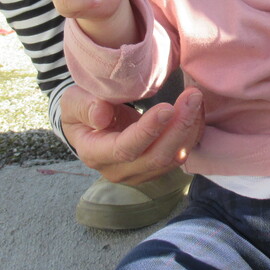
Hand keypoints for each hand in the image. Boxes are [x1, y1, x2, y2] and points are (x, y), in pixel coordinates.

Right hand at [61, 83, 204, 184]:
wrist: (91, 123)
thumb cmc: (82, 108)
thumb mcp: (73, 101)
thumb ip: (84, 106)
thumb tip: (101, 116)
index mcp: (95, 154)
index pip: (125, 149)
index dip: (148, 130)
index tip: (167, 107)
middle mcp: (118, 170)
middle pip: (156, 157)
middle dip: (178, 127)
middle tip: (193, 96)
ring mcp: (140, 172)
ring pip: (172, 158)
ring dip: (189, 128)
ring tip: (196, 98)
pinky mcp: (156, 168)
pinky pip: (180, 154)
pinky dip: (192, 132)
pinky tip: (197, 109)